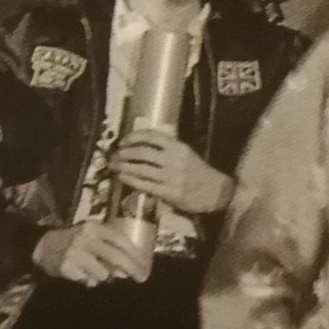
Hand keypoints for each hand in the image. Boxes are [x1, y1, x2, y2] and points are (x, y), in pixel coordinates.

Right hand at [33, 220, 153, 287]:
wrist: (43, 246)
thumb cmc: (74, 242)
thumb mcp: (91, 236)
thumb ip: (109, 246)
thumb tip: (129, 268)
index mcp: (94, 228)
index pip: (120, 240)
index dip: (135, 254)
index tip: (145, 266)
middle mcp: (85, 238)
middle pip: (116, 256)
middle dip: (132, 269)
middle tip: (141, 279)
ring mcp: (75, 253)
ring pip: (103, 273)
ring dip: (104, 277)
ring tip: (95, 272)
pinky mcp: (67, 267)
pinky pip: (88, 280)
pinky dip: (89, 281)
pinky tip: (82, 275)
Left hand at [108, 127, 230, 216]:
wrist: (215, 192)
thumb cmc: (199, 172)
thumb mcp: (186, 154)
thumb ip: (168, 149)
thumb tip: (142, 146)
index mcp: (178, 147)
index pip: (152, 136)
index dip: (134, 137)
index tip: (123, 141)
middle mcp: (173, 160)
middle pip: (142, 152)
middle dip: (124, 153)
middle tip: (114, 155)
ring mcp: (170, 177)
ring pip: (140, 168)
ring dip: (123, 166)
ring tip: (114, 166)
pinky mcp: (168, 192)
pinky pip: (144, 184)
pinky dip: (130, 180)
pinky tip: (122, 178)